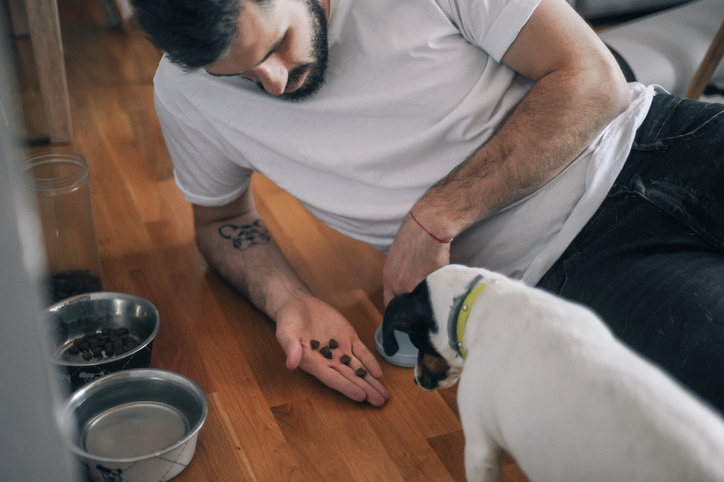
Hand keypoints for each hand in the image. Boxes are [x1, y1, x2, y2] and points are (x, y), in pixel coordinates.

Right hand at [275, 296, 389, 406]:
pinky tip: (379, 374)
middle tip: (380, 402)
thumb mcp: (286, 332)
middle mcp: (329, 361)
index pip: (333, 379)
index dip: (347, 387)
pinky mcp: (348, 339)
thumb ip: (290, 347)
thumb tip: (291, 364)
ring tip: (384, 396)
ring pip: (359, 369)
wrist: (298, 305)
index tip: (361, 396)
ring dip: (371, 382)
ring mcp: (340, 350)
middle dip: (365, 390)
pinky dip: (370, 362)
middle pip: (350, 378)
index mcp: (314, 363)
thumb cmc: (289, 321)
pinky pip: (362, 353)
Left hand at [383, 212, 450, 305]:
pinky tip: (443, 286)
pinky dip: (439, 293)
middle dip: (414, 308)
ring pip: (422, 302)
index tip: (405, 314)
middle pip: (406, 307)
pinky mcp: (432, 282)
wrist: (427, 226)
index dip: (399, 311)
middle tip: (422, 309)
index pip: (389, 304)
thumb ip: (399, 275)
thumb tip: (405, 288)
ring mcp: (416, 285)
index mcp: (389, 278)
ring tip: (434, 296)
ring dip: (428, 301)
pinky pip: (436, 294)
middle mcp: (399, 285)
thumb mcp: (396, 257)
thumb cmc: (413, 236)